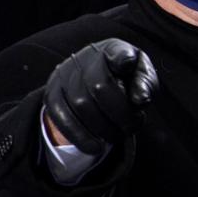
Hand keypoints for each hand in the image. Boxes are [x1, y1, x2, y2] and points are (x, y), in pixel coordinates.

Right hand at [43, 39, 158, 154]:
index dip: (122, 58)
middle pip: (101, 86)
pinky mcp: (52, 93)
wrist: (95, 81)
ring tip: (118, 137)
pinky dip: (80, 136)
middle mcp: (84, 58)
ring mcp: (64, 75)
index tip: (127, 65)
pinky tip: (95, 147)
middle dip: (121, 113)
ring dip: (103, 128)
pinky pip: (61, 117)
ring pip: (81, 105)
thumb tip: (140, 99)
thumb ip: (145, 83)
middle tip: (132, 127)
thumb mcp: (141, 76)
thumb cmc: (126, 78)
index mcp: (112, 49)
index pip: (117, 52)